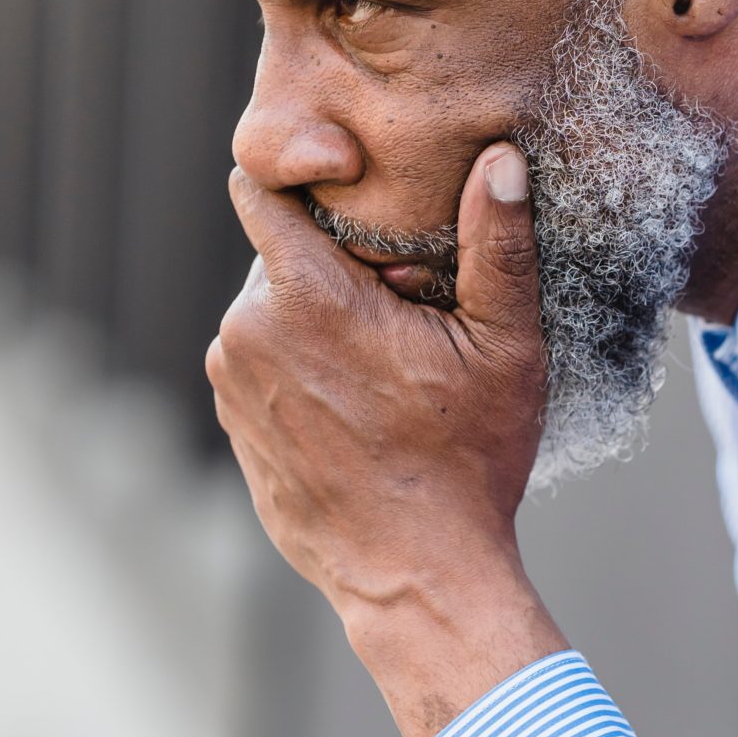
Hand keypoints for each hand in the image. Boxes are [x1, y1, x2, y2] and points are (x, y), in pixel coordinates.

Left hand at [207, 145, 566, 736]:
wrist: (418, 578)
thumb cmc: (468, 463)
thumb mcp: (506, 348)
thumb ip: (498, 243)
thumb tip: (501, 157)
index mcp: (305, 296)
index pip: (261, 189)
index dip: (310, 184)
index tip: (359, 202)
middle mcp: (246, 331)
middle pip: (281, 255)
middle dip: (336, 266)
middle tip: (408, 313)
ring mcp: (231, 384)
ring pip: (271, 310)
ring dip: (318, 319)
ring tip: (388, 367)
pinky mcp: (234, 426)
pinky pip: (262, 366)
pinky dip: (302, 369)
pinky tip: (359, 408)